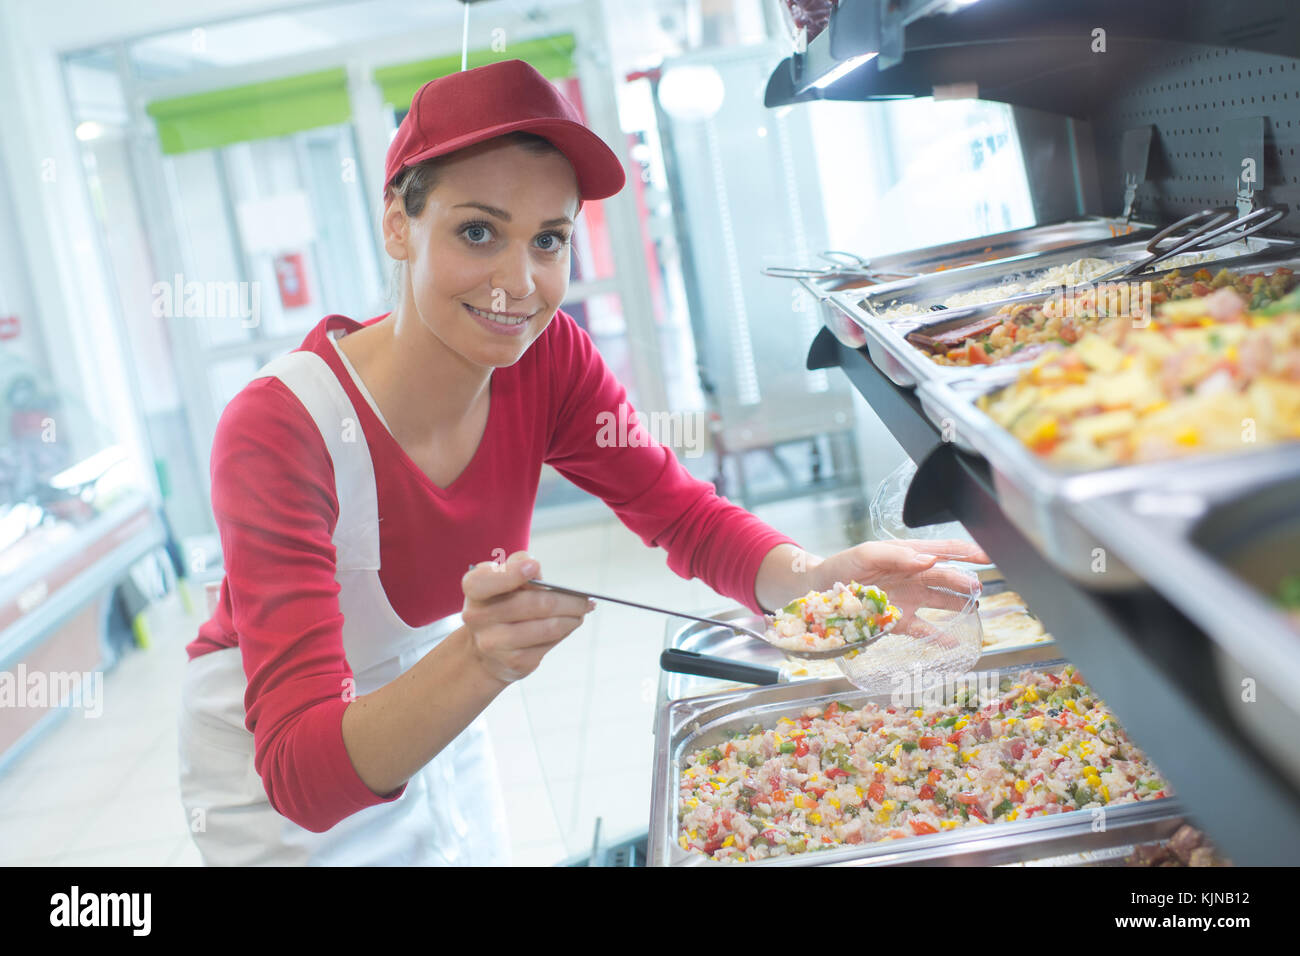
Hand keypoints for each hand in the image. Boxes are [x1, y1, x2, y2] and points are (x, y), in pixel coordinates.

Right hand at [461, 551, 595, 683]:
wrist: (484, 650)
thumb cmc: (499, 602)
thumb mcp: (500, 578)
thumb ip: (517, 565)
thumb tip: (535, 569)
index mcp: (474, 588)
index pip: (488, 581)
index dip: (513, 573)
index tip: (536, 567)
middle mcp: (478, 617)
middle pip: (536, 604)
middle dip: (569, 601)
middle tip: (585, 600)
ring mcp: (494, 643)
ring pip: (549, 627)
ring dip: (572, 618)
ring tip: (581, 611)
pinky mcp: (514, 662)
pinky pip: (550, 644)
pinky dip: (564, 632)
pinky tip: (568, 625)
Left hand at [810, 539, 988, 642]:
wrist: (817, 591)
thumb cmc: (841, 567)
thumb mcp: (865, 554)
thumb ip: (895, 555)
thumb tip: (927, 559)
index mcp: (907, 554)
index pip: (943, 550)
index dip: (967, 552)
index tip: (987, 555)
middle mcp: (913, 575)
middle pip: (947, 576)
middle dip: (966, 580)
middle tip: (978, 587)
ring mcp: (908, 598)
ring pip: (942, 600)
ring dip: (959, 603)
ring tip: (975, 608)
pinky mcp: (899, 620)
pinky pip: (924, 629)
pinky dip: (940, 636)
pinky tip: (955, 642)